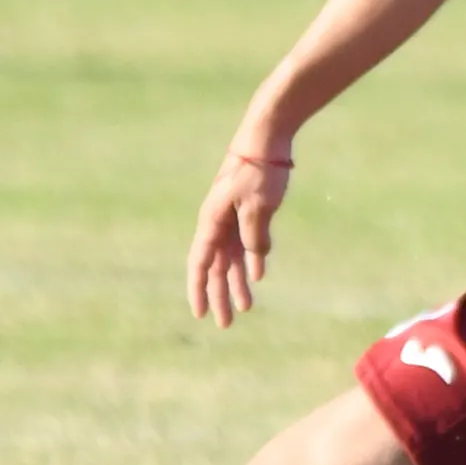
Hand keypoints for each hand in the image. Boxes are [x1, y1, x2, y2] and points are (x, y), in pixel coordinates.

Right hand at [188, 144, 292, 325]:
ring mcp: (232, 218)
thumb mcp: (258, 206)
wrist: (265, 140)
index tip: (199, 314)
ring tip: (245, 308)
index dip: (199, 290)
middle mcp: (217, 223)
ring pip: (232, 259)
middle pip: (216, 267)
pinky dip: (252, 260)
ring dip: (237, 283)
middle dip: (220, 295)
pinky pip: (247, 244)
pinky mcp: (249, 212)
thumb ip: (254, 236)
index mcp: (211, 222)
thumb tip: (256, 263)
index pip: (201, 264)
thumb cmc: (258, 171)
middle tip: (225, 324)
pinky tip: (256, 277)